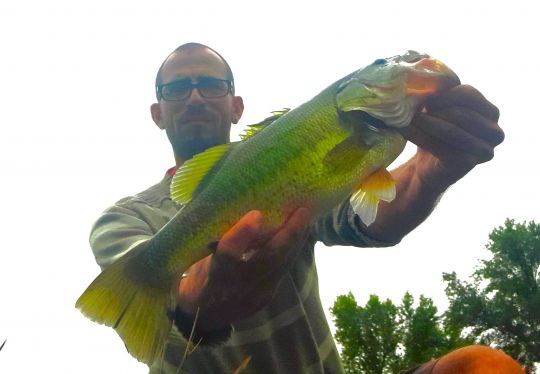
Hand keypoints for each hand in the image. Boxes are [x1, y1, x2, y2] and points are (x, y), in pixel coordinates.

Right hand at [176, 208, 310, 330]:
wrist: (202, 315)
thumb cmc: (200, 274)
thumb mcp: (199, 256)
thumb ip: (218, 238)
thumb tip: (240, 206)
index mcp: (212, 274)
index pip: (227, 255)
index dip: (242, 235)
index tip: (256, 214)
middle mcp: (235, 288)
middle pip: (266, 261)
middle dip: (288, 235)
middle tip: (302, 211)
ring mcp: (254, 296)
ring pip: (280, 266)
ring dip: (296, 240)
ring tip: (306, 218)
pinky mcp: (266, 297)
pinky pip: (282, 270)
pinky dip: (292, 250)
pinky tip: (300, 234)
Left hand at [399, 85, 503, 191]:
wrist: (427, 167)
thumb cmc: (435, 134)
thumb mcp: (441, 111)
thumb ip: (440, 97)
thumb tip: (423, 81)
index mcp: (491, 113)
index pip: (470, 95)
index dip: (445, 94)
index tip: (424, 96)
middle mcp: (495, 132)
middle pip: (463, 114)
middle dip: (436, 110)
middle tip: (412, 109)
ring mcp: (485, 150)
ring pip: (452, 131)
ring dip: (426, 123)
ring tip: (406, 118)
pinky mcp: (469, 164)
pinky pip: (442, 147)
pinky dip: (420, 137)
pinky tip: (404, 130)